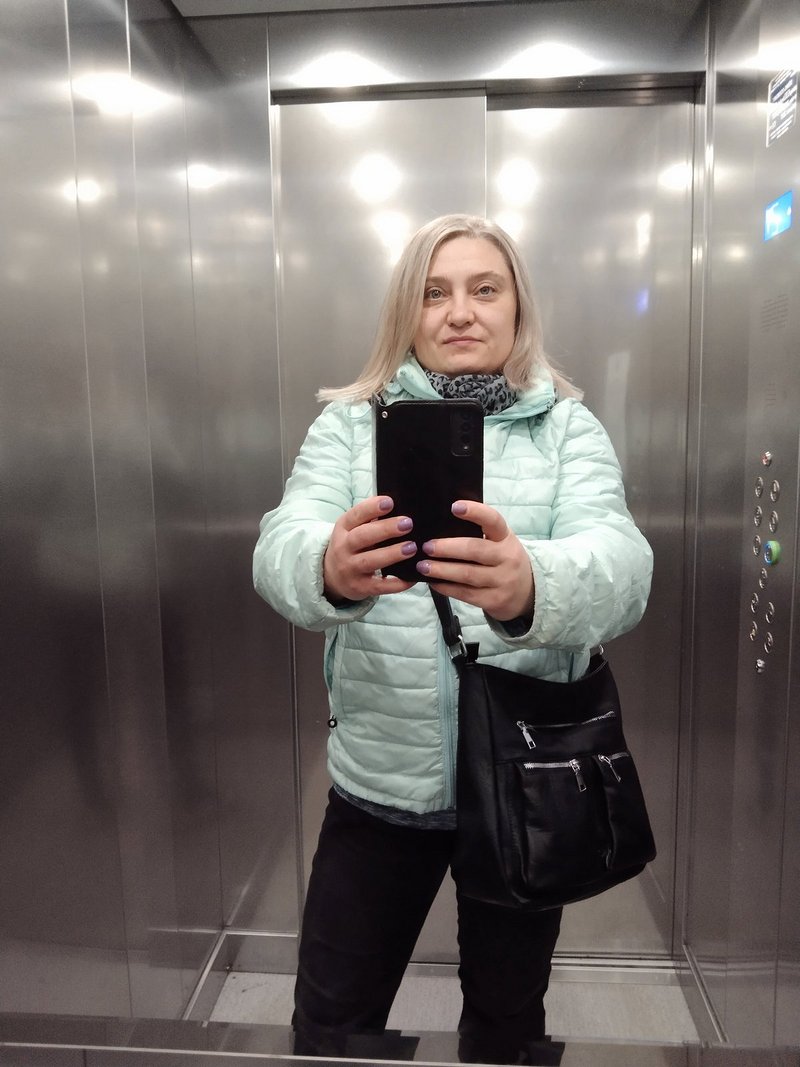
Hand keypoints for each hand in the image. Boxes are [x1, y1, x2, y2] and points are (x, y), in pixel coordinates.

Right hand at [323, 496, 416, 602]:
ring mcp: (350, 569)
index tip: (389, 502)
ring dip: (392, 554)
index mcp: (343, 528)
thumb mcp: (352, 529)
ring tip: (411, 547)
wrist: (331, 576)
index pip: (355, 515)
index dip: (371, 508)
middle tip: (407, 523)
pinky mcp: (359, 587)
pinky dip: (396, 583)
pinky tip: (411, 577)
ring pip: (370, 561)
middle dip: (385, 529)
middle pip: (362, 537)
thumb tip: (398, 507)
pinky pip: (379, 586)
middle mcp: (343, 548)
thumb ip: (370, 519)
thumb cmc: (351, 546)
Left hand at [416, 501, 534, 622]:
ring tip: (423, 566)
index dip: (475, 512)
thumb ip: (479, 532)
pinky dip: (446, 587)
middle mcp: (507, 557)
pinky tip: (433, 582)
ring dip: (442, 570)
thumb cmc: (503, 560)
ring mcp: (502, 580)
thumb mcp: (500, 542)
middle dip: (447, 548)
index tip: (454, 506)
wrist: (527, 592)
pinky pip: (465, 594)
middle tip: (427, 546)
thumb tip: (441, 521)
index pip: (493, 520)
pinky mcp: (495, 600)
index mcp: (506, 537)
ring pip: (467, 574)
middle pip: (475, 550)